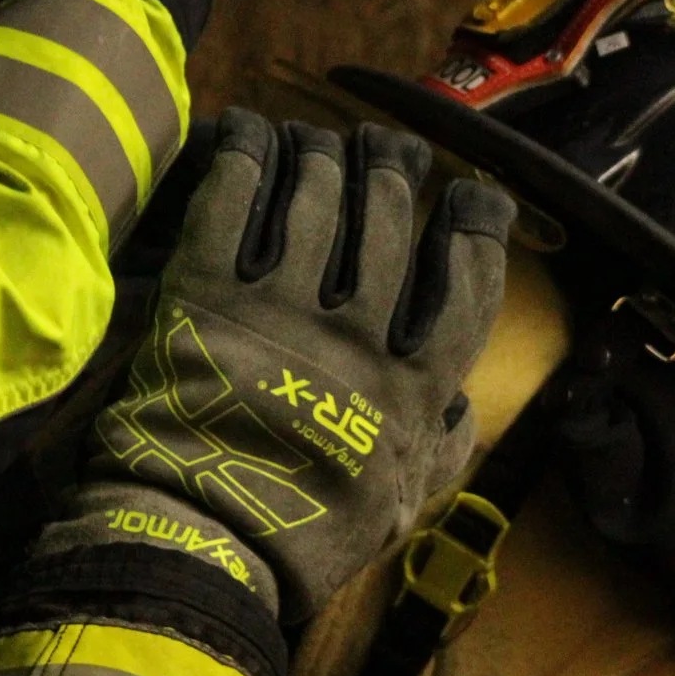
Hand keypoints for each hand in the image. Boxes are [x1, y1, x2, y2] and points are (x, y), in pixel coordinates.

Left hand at [90, 111, 516, 620]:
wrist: (200, 544)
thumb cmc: (305, 537)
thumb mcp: (401, 507)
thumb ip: (442, 451)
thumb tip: (463, 404)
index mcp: (416, 385)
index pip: (467, 277)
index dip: (475, 222)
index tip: (470, 194)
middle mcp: (360, 333)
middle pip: (390, 217)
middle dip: (393, 165)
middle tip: (385, 148)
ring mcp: (282, 307)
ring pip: (317, 195)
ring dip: (320, 153)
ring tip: (317, 141)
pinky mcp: (209, 295)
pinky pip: (234, 200)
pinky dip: (245, 154)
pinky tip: (248, 131)